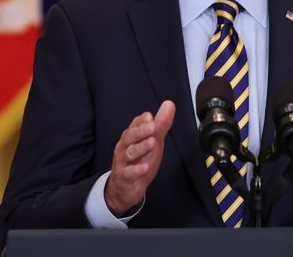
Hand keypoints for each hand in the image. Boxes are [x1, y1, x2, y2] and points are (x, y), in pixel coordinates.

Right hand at [104, 100, 175, 215]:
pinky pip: (129, 173)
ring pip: (130, 153)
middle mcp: (125, 147)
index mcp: (131, 137)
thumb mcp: (153, 141)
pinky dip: (136, 170)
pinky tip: (145, 166)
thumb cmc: (139, 160)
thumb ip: (161, 124)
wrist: (126, 188)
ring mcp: (123, 162)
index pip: (134, 125)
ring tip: (151, 143)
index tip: (150, 116)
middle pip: (130, 137)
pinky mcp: (124, 178)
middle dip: (141, 131)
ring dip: (140, 147)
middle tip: (152, 126)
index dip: (141, 121)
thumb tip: (169, 104)